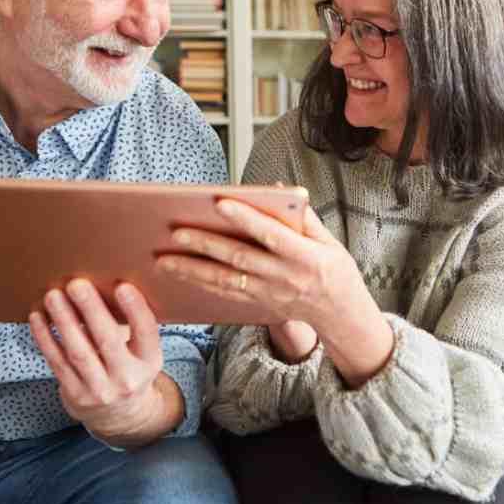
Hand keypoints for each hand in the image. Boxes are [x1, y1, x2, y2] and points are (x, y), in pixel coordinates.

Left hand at [28, 280, 180, 445]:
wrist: (119, 415)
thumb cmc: (129, 368)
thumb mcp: (142, 353)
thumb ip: (131, 327)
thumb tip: (104, 284)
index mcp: (149, 361)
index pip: (146, 333)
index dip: (135, 310)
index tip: (123, 286)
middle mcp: (127, 378)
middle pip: (108, 341)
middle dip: (91, 310)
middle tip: (76, 284)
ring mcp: (100, 390)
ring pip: (79, 352)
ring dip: (63, 321)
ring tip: (53, 296)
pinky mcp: (75, 396)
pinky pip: (57, 362)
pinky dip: (46, 338)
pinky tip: (38, 317)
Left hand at [156, 199, 393, 386]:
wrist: (340, 314)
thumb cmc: (335, 271)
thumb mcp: (329, 241)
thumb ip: (303, 216)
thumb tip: (278, 189)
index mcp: (304, 256)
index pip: (270, 234)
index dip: (246, 218)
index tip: (219, 202)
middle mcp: (284, 276)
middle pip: (239, 258)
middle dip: (205, 245)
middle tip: (175, 233)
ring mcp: (269, 294)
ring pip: (224, 281)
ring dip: (192, 270)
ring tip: (163, 259)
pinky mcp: (258, 305)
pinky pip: (225, 294)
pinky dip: (200, 285)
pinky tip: (179, 276)